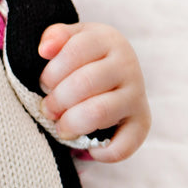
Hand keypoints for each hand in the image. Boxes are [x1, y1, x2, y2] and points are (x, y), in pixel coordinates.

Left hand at [38, 22, 150, 162]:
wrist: (114, 71)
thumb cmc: (83, 56)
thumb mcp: (71, 37)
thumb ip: (56, 36)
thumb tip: (45, 50)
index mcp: (108, 40)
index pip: (75, 51)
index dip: (52, 72)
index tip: (44, 83)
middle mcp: (128, 65)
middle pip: (83, 83)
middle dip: (56, 100)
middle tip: (47, 108)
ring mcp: (137, 95)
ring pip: (98, 112)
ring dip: (71, 123)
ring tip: (61, 127)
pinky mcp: (142, 122)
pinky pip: (125, 144)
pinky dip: (104, 152)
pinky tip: (90, 148)